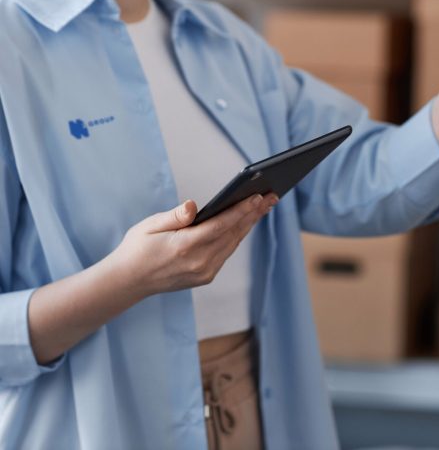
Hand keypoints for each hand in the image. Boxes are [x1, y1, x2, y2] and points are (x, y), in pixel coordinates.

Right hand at [111, 193, 277, 297]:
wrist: (128, 281)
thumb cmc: (137, 247)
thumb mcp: (149, 226)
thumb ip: (174, 216)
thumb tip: (193, 206)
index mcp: (185, 247)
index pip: (221, 225)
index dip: (242, 210)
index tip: (259, 196)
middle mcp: (199, 262)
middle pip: (233, 233)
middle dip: (253, 213)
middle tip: (271, 196)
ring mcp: (204, 272)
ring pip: (233, 243)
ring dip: (249, 224)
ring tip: (263, 206)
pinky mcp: (205, 277)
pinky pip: (226, 252)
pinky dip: (237, 235)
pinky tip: (245, 222)